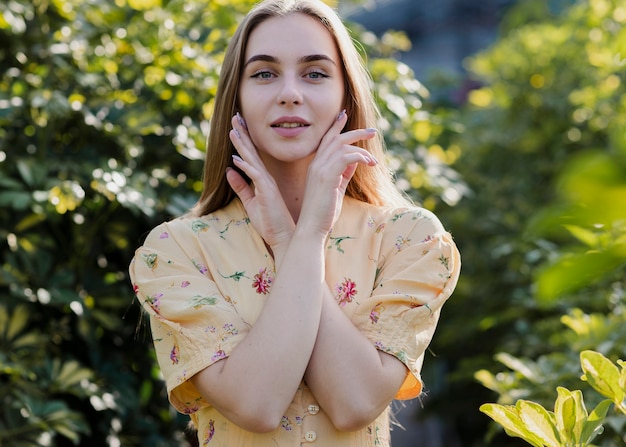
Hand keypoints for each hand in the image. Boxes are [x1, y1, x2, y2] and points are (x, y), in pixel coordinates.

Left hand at [226, 114, 294, 250]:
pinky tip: (236, 158)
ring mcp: (267, 184)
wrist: (283, 237)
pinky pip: (255, 176)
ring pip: (253, 159)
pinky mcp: (267, 192)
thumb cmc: (270, 222)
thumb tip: (229, 170)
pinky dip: (246, 166)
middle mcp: (266, 178)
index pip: (251, 156)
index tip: (236, 125)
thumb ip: (241, 186)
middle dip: (242, 134)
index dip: (243, 140)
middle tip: (235, 116)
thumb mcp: (250, 202)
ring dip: (242, 145)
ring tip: (233, 129)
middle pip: (252, 152)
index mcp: (262, 180)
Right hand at [298, 110, 377, 235]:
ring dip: (362, 148)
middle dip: (355, 131)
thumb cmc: (323, 211)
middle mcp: (316, 164)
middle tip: (373, 130)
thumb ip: (343, 173)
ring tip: (374, 159)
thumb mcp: (336, 188)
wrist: (312, 227)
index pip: (326, 140)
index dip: (336, 127)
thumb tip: (355, 161)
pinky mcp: (327, 176)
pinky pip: (346, 157)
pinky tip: (369, 164)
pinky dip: (360, 157)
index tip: (344, 115)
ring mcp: (320, 169)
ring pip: (342, 145)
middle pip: (335, 138)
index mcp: (316, 166)